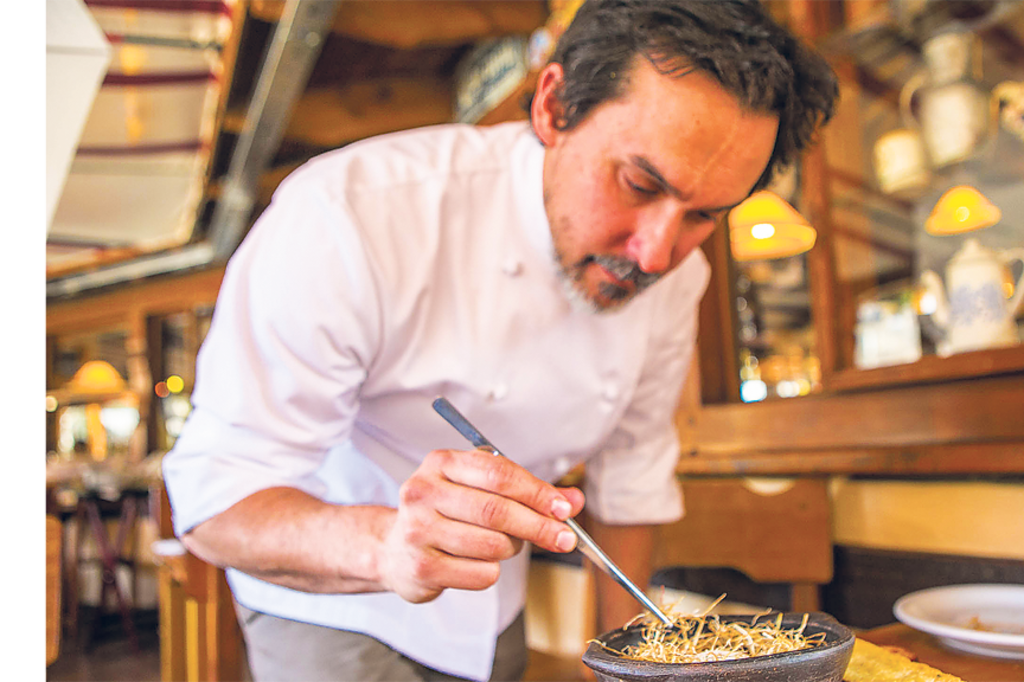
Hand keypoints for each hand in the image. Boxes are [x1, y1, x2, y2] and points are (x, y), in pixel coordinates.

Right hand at [377, 448, 584, 602]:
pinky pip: (482, 574)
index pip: (498, 474)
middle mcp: (423, 492)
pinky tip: (476, 562)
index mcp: (441, 463)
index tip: (563, 509)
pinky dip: (492, 571)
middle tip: (564, 538)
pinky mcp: (422, 567)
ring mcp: (418, 530)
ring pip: (492, 545)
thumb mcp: (480, 490)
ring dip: (511, 549)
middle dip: (538, 526)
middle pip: (496, 510)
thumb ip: (527, 493)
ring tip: (501, 545)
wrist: (393, 549)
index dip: (537, 492)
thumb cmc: (444, 514)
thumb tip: (572, 502)